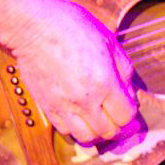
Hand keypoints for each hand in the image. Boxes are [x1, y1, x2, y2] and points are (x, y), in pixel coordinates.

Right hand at [3, 0, 139, 146]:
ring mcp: (63, 105)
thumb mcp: (109, 42)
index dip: (130, 113)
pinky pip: (65, 130)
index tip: (128, 104)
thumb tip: (129, 91)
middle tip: (116, 114)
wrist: (34, 28)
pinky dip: (76, 128)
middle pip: (108, 131)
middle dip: (117, 125)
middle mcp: (84, 99)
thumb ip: (123, 69)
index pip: (125, 116)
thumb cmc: (73, 28)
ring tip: (99, 118)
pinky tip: (80, 114)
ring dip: (97, 131)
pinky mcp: (46, 106)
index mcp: (104, 82)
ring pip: (86, 137)